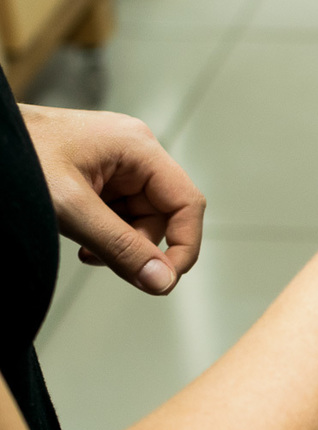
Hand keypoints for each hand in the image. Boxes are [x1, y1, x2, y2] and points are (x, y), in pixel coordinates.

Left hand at [20, 105, 204, 294]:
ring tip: (83, 245)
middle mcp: (136, 153)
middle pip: (163, 214)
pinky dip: (105, 232)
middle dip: (137, 244)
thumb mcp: (72, 208)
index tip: (164, 279)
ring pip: (140, 217)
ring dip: (118, 240)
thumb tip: (161, 281)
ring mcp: (119, 163)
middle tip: (104, 258)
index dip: (184, 244)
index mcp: (139, 148)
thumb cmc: (18, 158)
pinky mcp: (102, 175)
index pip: (187, 203)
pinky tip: (81, 235)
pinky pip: (120, 212)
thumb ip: (120, 246)